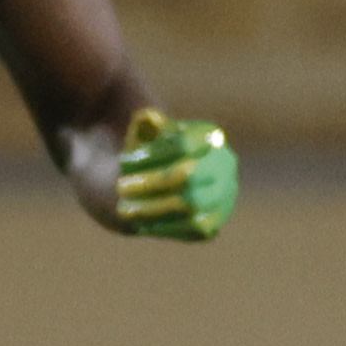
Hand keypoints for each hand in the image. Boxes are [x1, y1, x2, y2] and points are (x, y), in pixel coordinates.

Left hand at [114, 109, 235, 240]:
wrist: (159, 180)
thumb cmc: (147, 152)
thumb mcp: (141, 134)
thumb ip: (143, 124)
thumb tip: (150, 117)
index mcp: (210, 137)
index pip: (183, 144)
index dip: (153, 154)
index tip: (123, 160)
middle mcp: (225, 165)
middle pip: (190, 175)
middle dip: (152, 182)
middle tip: (121, 186)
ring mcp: (223, 195)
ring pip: (192, 204)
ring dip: (154, 207)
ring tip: (124, 209)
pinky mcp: (215, 222)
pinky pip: (196, 229)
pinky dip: (167, 227)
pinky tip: (142, 224)